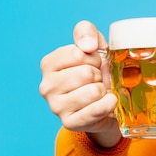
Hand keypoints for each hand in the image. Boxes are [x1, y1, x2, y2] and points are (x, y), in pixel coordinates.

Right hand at [39, 20, 120, 146]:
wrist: (106, 103)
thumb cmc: (97, 72)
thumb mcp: (94, 46)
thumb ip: (87, 33)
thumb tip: (87, 45)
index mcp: (49, 64)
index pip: (78, 53)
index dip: (94, 58)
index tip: (93, 64)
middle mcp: (47, 86)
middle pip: (86, 73)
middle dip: (100, 76)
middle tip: (97, 81)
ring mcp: (56, 107)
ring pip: (93, 91)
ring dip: (104, 91)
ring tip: (99, 93)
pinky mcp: (70, 123)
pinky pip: (98, 110)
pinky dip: (109, 104)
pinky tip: (107, 103)